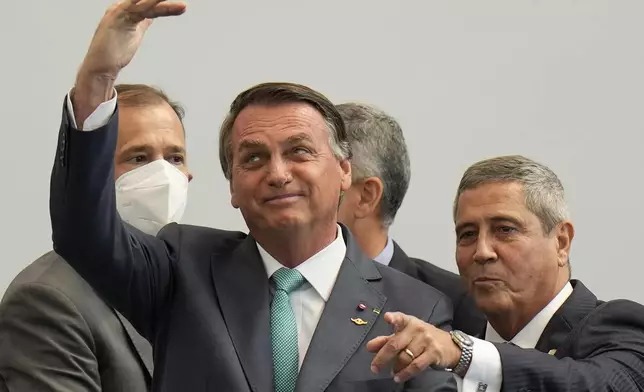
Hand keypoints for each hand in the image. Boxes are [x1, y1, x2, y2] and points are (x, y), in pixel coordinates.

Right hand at [73, 0, 185, 126]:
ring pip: (145, 3)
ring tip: (182, 5)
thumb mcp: (134, 32)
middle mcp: (121, 8)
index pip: (147, 2)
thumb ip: (143, 21)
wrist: (100, 67)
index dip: (162, 3)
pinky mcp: (119, 20)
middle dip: (162, 1)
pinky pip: (140, 10)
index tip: (179, 5)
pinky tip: (165, 4)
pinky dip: (155, 7)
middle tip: (182, 4)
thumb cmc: (114, 51)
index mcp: (125, 9)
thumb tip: (153, 15)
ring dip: (162, 2)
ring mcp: (119, 12)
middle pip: (146, 1)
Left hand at [366, 312, 461, 383]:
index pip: (400, 318)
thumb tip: (369, 347)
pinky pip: (416, 365)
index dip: (393, 318)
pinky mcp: (433, 353)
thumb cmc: (422, 339)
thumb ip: (387, 340)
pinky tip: (398, 377)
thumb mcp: (406, 336)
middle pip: (395, 343)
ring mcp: (426, 340)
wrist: (450, 346)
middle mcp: (417, 329)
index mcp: (408, 322)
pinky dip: (405, 373)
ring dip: (396, 367)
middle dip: (382, 357)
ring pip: (405, 357)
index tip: (387, 318)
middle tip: (374, 367)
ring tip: (391, 372)